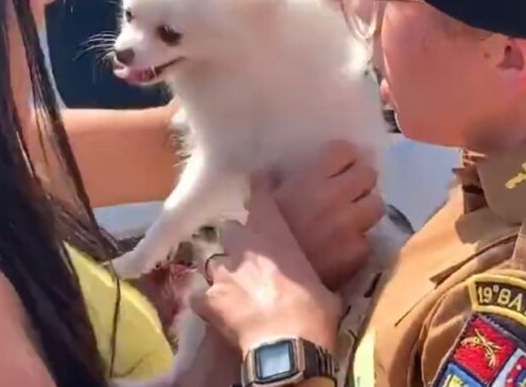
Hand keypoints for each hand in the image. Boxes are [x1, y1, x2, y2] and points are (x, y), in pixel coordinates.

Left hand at [191, 174, 341, 353]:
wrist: (288, 345)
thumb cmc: (314, 311)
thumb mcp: (324, 285)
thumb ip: (311, 272)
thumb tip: (319, 275)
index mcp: (273, 235)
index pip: (260, 197)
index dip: (258, 186)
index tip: (258, 180)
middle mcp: (243, 245)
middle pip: (231, 230)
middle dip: (238, 241)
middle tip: (250, 256)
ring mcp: (222, 271)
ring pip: (214, 261)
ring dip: (224, 272)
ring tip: (234, 288)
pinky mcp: (208, 299)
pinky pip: (201, 296)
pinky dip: (208, 302)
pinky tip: (216, 312)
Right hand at [274, 141, 383, 289]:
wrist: (274, 286)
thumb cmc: (262, 240)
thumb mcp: (259, 207)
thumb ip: (265, 185)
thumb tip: (265, 171)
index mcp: (312, 180)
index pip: (345, 151)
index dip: (344, 157)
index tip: (339, 166)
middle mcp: (337, 196)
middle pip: (369, 175)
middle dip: (361, 181)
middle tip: (350, 191)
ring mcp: (351, 224)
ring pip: (377, 205)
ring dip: (366, 208)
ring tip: (354, 217)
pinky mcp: (359, 251)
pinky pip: (368, 239)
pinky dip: (358, 242)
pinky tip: (345, 248)